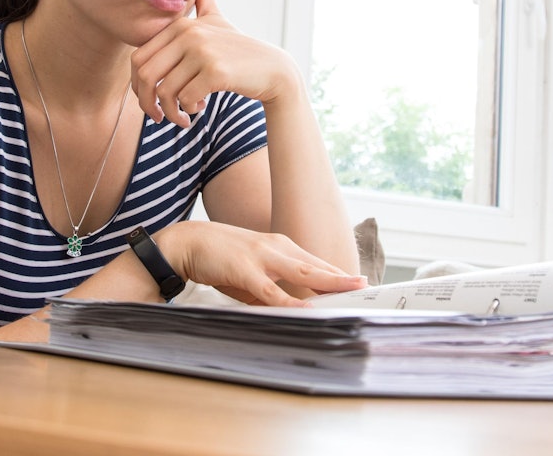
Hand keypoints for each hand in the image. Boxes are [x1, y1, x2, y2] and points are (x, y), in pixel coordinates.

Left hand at [131, 0, 296, 127]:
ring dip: (172, 112)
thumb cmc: (239, 50)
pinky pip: (186, 98)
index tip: (150, 102)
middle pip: (146, 76)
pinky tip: (200, 108)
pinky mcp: (216, 71)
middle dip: (147, 104)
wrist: (272, 69)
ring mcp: (203, 51)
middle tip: (159, 117)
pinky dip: (189, 109)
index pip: (139, 59)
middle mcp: (189, 34)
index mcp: (180, 26)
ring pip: (166, 91)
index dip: (138, 86)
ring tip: (184, 117)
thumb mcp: (218, 20)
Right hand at [153, 221, 366, 305]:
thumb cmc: (218, 258)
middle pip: (316, 265)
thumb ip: (270, 290)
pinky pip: (272, 291)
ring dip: (328, 282)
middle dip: (342, 277)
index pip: (314, 262)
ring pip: (302, 272)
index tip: (357, 283)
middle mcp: (275, 248)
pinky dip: (291, 300)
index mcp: (278, 247)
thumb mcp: (251, 274)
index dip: (337, 274)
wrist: (186, 242)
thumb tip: (288, 310)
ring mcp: (262, 258)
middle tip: (366, 285)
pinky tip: (306, 307)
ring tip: (350, 291)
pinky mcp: (246, 271)